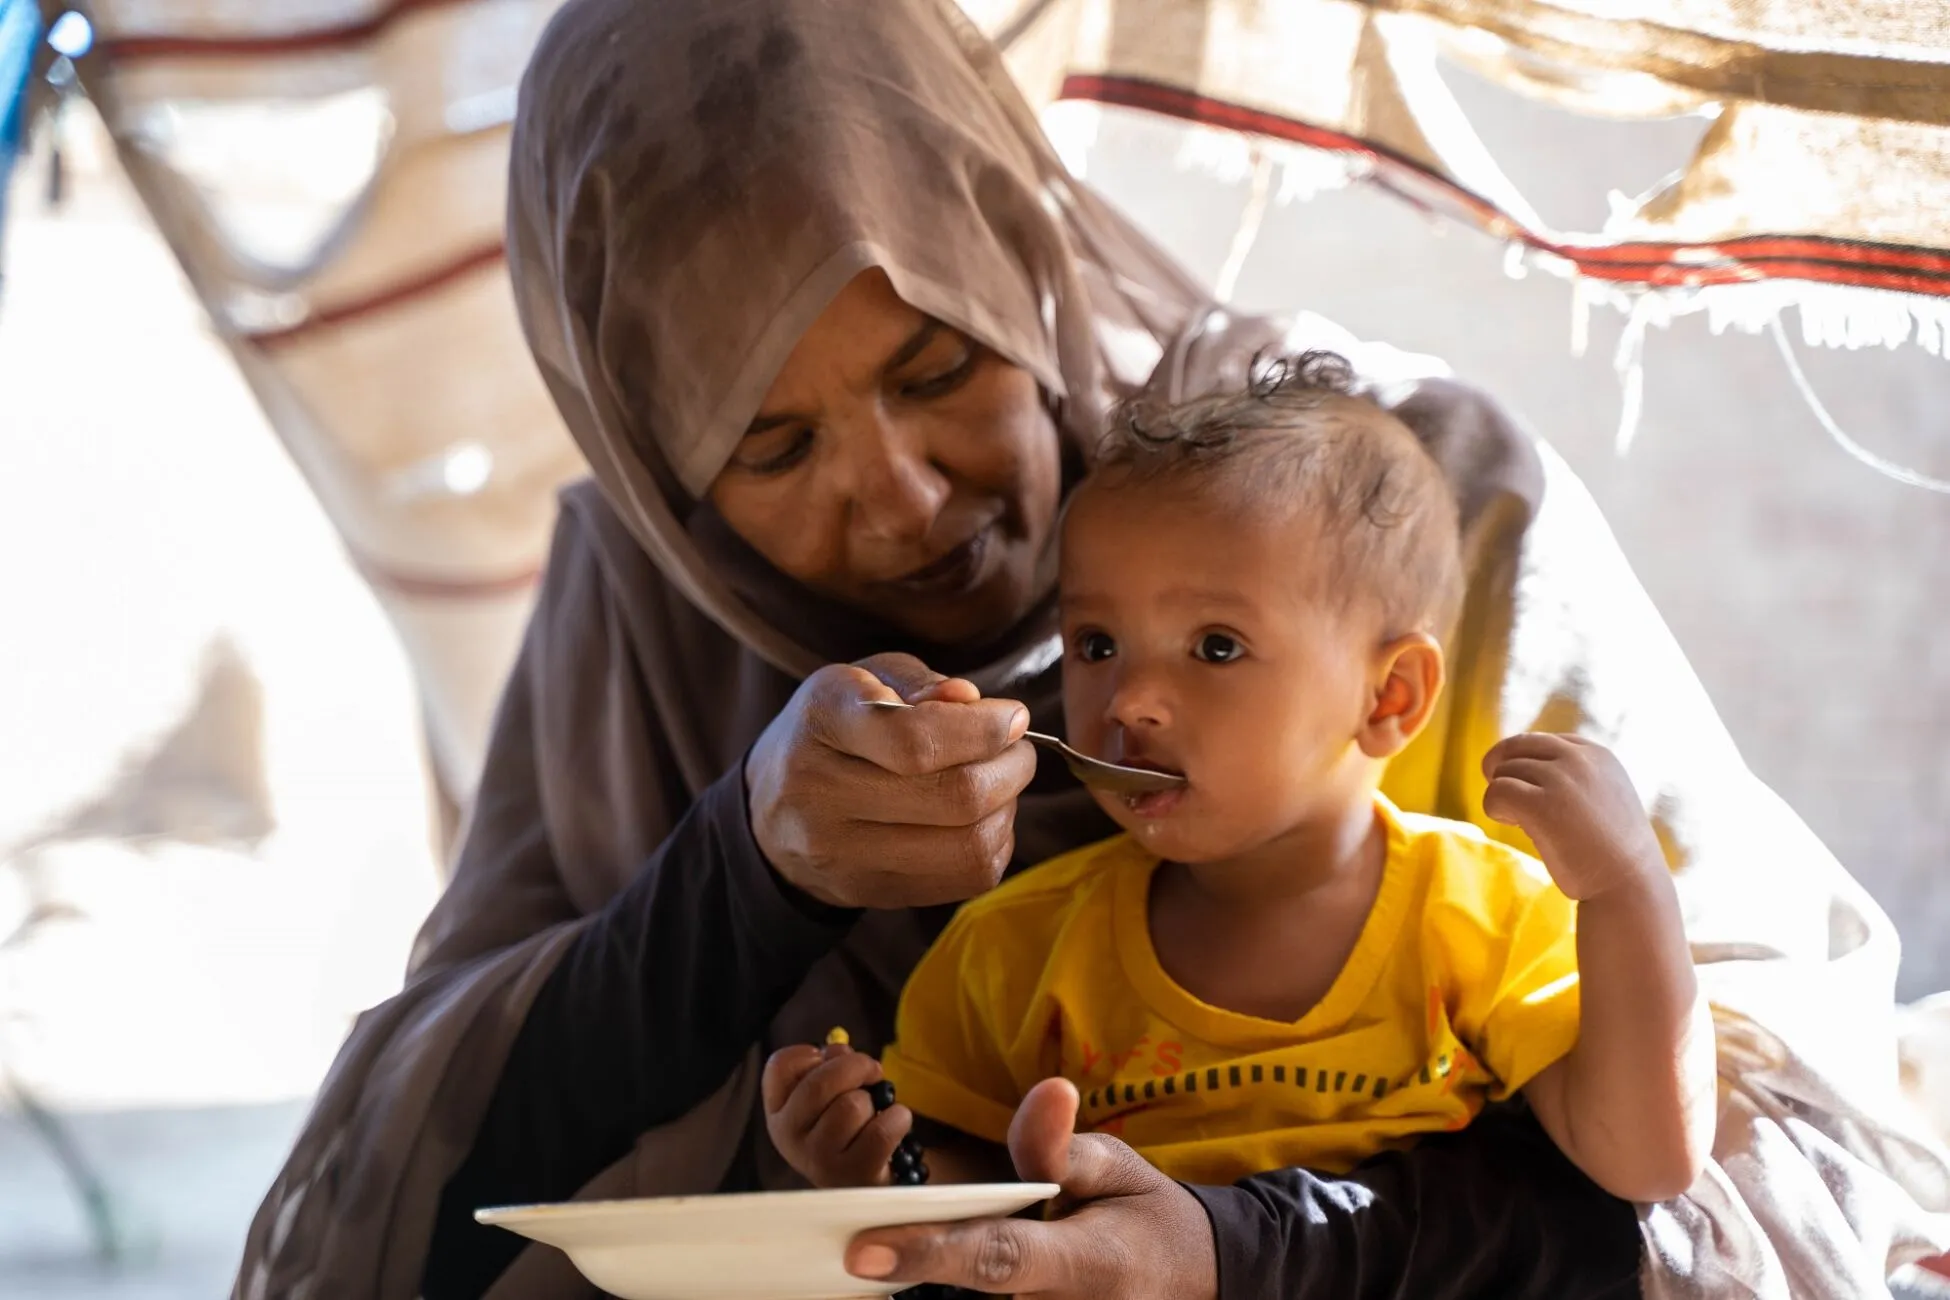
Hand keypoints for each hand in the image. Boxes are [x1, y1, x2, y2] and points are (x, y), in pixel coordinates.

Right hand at [746, 652, 1035, 908]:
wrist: (772, 809)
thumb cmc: (835, 729)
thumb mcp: (866, 680)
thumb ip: (922, 683)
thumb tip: (972, 701)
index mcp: (823, 720)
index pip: (916, 740)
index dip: (984, 731)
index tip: (1013, 718)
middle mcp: (821, 793)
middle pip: (954, 797)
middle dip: (1011, 769)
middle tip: (1017, 751)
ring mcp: (842, 854)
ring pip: (968, 846)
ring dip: (1008, 810)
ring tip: (1000, 784)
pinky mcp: (870, 892)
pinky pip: (966, 878)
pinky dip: (994, 845)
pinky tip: (981, 820)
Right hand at [763, 1042, 911, 1187]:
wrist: (864, 1178)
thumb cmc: (845, 1128)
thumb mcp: (828, 1095)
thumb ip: (831, 1065)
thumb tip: (840, 1051)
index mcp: (780, 1111)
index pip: (780, 1066)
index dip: (810, 1054)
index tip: (828, 1060)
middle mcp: (791, 1136)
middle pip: (820, 1083)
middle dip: (856, 1066)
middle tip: (872, 1071)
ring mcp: (820, 1159)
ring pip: (852, 1105)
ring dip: (874, 1100)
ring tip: (874, 1112)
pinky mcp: (855, 1173)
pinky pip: (881, 1131)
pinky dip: (897, 1118)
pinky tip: (895, 1121)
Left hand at [845, 1079, 1217, 1299]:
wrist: (1187, 1280)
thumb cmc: (1144, 1217)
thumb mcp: (1119, 1168)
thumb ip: (1066, 1145)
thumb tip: (1047, 1091)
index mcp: (1085, 1265)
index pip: (997, 1257)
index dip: (930, 1253)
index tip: (862, 1251)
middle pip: (965, 1289)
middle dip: (910, 1259)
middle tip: (834, 1236)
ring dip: (925, 1270)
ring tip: (872, 1241)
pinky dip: (945, 1275)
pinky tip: (907, 1253)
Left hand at [1482, 732, 1665, 900]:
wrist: (1630, 885)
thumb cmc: (1611, 850)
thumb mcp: (1601, 796)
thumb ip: (1571, 777)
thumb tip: (1513, 771)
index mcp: (1596, 754)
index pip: (1541, 740)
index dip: (1525, 762)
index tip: (1531, 789)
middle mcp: (1579, 759)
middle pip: (1516, 747)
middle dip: (1502, 770)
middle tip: (1508, 800)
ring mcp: (1560, 779)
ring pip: (1503, 771)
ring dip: (1503, 797)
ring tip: (1523, 822)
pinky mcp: (1541, 804)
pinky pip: (1496, 792)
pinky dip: (1494, 808)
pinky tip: (1513, 824)